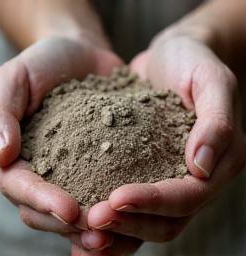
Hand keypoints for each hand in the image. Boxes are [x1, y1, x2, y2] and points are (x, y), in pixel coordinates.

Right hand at [0, 36, 129, 253]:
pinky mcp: (103, 160)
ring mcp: (75, 168)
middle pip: (49, 210)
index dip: (43, 202)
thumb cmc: (45, 64)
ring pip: (79, 209)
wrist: (81, 55)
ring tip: (120, 235)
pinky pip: (106, 188)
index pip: (23, 188)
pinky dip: (118, 207)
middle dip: (72, 226)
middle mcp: (46, 169)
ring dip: (97, 226)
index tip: (70, 210)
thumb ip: (0, 114)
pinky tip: (137, 214)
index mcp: (19, 156)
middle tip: (100, 236)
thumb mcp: (15, 79)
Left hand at [86, 31, 245, 242]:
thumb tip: (202, 167)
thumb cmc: (191, 62)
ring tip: (85, 231)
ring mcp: (170, 176)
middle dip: (131, 222)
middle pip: (168, 219)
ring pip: (149, 221)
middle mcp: (197, 178)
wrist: (169, 57)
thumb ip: (216, 122)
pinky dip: (113, 218)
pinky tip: (86, 222)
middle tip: (92, 220)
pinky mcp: (148, 170)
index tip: (116, 198)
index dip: (154, 201)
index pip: (190, 195)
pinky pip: (133, 204)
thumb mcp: (210, 81)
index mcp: (219, 161)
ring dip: (119, 230)